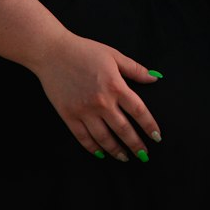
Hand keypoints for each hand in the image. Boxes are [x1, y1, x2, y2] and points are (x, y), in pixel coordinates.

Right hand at [34, 34, 161, 161]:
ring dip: (116, 150)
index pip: (138, 111)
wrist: (53, 53)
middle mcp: (102, 102)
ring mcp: (84, 111)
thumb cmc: (85, 51)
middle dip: (136, 145)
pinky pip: (83, 137)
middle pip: (123, 129)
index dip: (149, 126)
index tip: (157, 137)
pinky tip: (101, 153)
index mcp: (115, 86)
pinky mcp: (69, 116)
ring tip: (125, 158)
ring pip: (104, 138)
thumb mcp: (114, 55)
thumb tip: (155, 77)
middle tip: (144, 155)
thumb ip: (135, 69)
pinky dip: (93, 148)